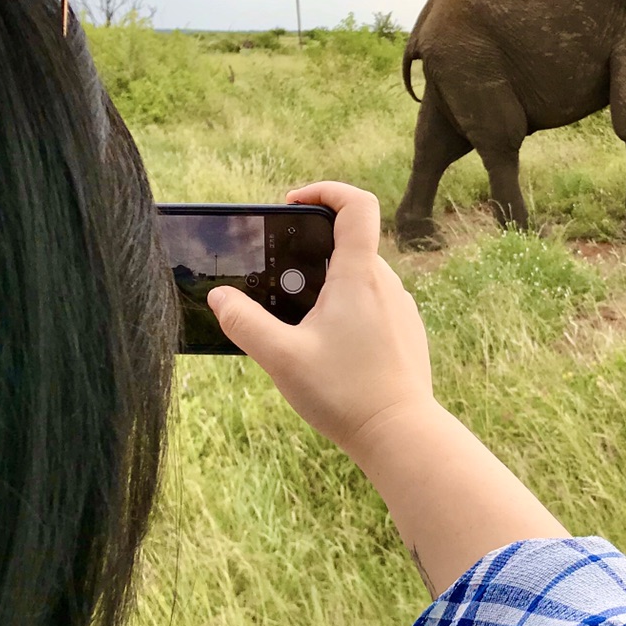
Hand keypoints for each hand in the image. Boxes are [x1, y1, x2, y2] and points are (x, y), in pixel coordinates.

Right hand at [207, 182, 433, 460]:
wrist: (400, 434)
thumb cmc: (344, 394)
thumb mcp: (281, 358)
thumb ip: (245, 323)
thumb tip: (219, 297)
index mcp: (359, 276)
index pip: (356, 204)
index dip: (325, 190)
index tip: (292, 204)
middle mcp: (386, 283)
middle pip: (349, 242)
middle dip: (310, 249)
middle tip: (277, 276)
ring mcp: (401, 308)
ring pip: (360, 276)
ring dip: (327, 283)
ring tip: (297, 318)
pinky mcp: (406, 331)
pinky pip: (373, 303)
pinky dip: (347, 308)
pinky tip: (326, 345)